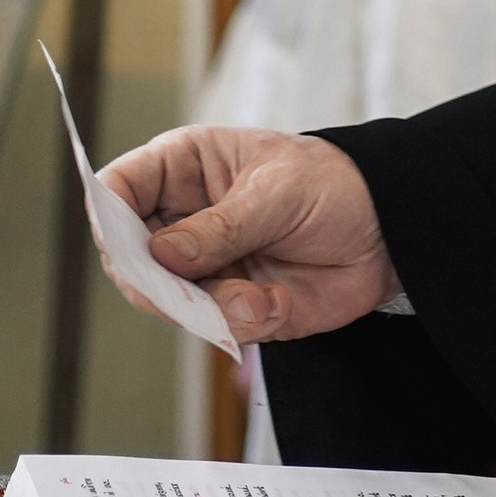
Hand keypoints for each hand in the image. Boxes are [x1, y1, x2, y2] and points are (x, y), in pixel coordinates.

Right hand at [102, 124, 395, 341]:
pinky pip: (211, 328)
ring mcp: (203, 266)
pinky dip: (243, 324)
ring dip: (208, 308)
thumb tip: (161, 255)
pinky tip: (277, 304)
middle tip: (183, 291)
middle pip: (128, 258)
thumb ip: (220, 225)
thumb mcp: (277, 192)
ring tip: (254, 300)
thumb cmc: (332, 185)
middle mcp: (182, 220)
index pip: (117, 189)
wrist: (387, 233)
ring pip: (166, 302)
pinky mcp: (228, 305)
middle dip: (154, 283)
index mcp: (182, 169)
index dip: (109, 218)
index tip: (127, 246)